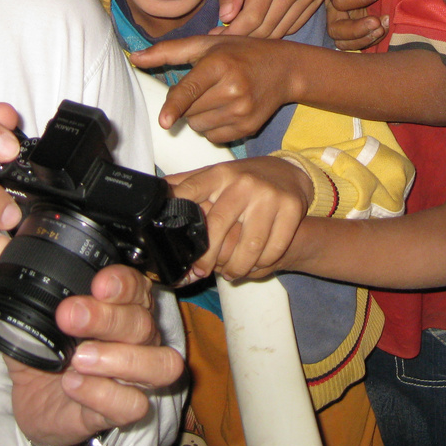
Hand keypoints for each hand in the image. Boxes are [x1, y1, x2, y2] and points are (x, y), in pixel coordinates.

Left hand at [0, 243, 184, 445]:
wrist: (41, 408)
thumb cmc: (47, 356)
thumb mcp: (28, 318)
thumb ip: (17, 282)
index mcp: (121, 306)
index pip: (138, 286)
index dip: (123, 283)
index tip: (98, 282)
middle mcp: (137, 338)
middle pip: (142, 321)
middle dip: (107, 316)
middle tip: (69, 316)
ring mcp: (136, 376)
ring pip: (159, 363)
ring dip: (121, 358)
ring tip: (79, 357)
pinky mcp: (122, 411)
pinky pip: (134, 404)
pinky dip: (105, 394)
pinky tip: (74, 385)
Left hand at [132, 35, 298, 143]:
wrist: (285, 69)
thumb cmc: (242, 52)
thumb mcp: (208, 44)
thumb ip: (169, 51)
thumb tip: (134, 57)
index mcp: (220, 63)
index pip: (191, 89)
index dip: (175, 105)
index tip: (164, 120)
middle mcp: (233, 88)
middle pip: (189, 111)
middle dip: (187, 103)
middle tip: (205, 87)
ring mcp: (242, 111)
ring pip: (198, 127)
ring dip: (198, 117)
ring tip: (216, 98)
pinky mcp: (248, 128)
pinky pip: (214, 137)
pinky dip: (213, 127)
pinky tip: (226, 110)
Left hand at [165, 157, 313, 281]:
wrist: (290, 173)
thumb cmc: (244, 180)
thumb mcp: (216, 176)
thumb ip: (187, 185)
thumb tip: (154, 194)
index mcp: (219, 173)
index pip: (190, 191)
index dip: (177, 214)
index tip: (169, 239)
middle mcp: (242, 182)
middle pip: (217, 227)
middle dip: (207, 257)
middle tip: (202, 270)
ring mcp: (268, 195)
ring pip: (249, 246)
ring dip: (237, 267)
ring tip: (231, 272)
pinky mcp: (291, 209)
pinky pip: (273, 249)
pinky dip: (262, 264)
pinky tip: (255, 263)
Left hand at [216, 0, 324, 37]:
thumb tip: (226, 18)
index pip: (252, 17)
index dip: (233, 32)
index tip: (215, 36)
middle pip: (267, 27)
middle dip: (244, 36)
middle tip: (225, 36)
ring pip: (281, 29)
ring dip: (260, 36)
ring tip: (242, 30)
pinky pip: (294, 24)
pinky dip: (277, 28)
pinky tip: (262, 21)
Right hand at [324, 0, 386, 49]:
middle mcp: (334, 5)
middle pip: (335, 28)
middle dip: (356, 30)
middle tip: (378, 23)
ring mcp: (343, 17)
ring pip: (343, 40)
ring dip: (363, 39)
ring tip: (382, 28)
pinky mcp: (353, 24)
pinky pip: (354, 43)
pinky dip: (368, 41)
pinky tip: (384, 29)